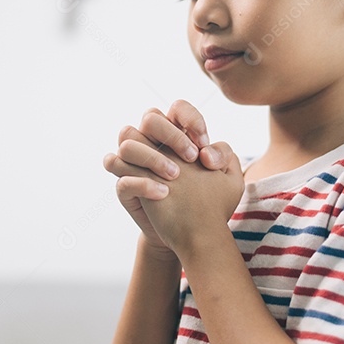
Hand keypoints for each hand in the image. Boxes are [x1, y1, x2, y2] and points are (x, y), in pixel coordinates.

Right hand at [103, 100, 231, 254]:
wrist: (191, 235)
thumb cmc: (207, 201)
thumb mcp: (227, 180)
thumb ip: (225, 156)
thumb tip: (207, 154)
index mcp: (178, 135)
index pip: (177, 108)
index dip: (190, 119)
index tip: (204, 143)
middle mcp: (153, 143)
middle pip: (150, 118)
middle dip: (173, 136)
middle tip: (192, 158)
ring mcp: (135, 162)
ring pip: (127, 140)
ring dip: (153, 157)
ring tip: (175, 177)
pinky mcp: (125, 185)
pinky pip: (116, 168)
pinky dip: (140, 180)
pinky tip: (163, 193)